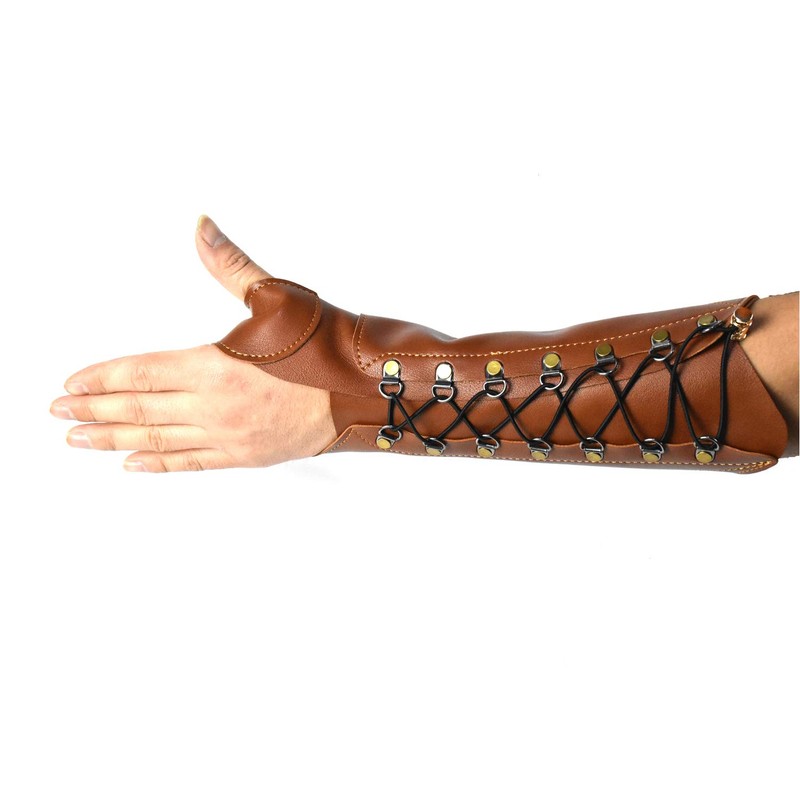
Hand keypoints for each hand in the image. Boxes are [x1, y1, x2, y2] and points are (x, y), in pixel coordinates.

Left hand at [50, 216, 336, 471]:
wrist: (367, 390)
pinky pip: (191, 463)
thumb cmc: (325, 345)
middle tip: (58, 416)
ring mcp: (229, 437)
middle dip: (94, 412)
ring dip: (115, 440)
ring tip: (80, 441)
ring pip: (158, 440)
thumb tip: (201, 227)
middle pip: (140, 410)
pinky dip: (159, 464)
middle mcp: (214, 407)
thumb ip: (229, 264)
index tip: (70, 385)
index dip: (101, 378)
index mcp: (214, 367)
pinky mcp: (246, 455)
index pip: (141, 372)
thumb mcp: (276, 296)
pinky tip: (134, 464)